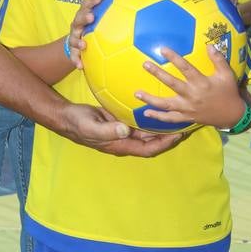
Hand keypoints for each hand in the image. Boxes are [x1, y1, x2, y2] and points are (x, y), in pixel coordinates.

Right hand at [57, 101, 184, 156]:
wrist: (67, 117)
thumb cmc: (78, 124)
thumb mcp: (91, 127)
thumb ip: (108, 130)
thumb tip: (126, 130)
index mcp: (121, 145)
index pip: (148, 149)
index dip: (164, 144)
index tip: (178, 135)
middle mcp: (125, 139)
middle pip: (151, 140)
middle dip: (167, 135)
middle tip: (184, 123)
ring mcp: (122, 130)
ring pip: (146, 130)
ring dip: (160, 124)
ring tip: (175, 114)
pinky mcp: (119, 120)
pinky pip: (137, 119)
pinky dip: (148, 114)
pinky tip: (155, 102)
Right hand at [67, 0, 101, 68]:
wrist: (78, 42)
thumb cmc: (92, 24)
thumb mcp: (98, 11)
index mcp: (84, 15)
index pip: (86, 5)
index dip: (92, 1)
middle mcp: (77, 25)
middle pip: (78, 19)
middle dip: (84, 17)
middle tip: (91, 17)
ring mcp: (74, 38)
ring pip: (73, 39)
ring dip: (78, 41)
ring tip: (84, 45)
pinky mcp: (73, 51)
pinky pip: (73, 57)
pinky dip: (76, 61)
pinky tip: (80, 66)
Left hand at [134, 45, 245, 129]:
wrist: (232, 115)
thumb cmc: (228, 92)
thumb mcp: (227, 74)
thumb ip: (218, 59)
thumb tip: (209, 45)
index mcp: (202, 83)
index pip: (185, 68)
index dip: (174, 58)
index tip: (162, 49)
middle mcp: (192, 95)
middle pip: (172, 84)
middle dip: (158, 74)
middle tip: (145, 64)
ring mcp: (188, 108)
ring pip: (166, 104)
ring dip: (151, 99)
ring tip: (137, 93)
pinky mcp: (186, 118)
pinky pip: (170, 119)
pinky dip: (158, 117)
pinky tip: (146, 112)